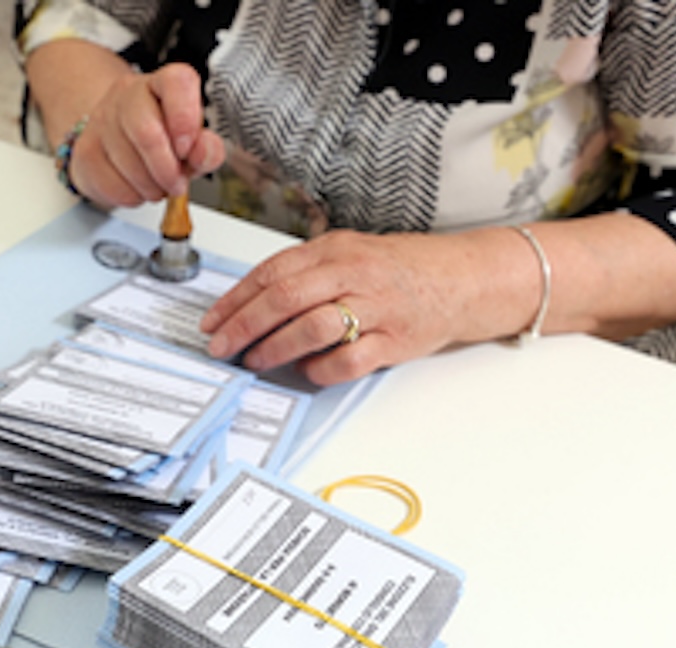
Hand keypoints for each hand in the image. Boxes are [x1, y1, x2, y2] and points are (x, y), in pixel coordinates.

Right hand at [69, 63, 224, 207]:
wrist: (119, 145)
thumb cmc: (163, 141)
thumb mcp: (195, 144)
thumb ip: (208, 148)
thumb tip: (203, 152)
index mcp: (163, 84)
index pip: (176, 83)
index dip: (185, 118)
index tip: (187, 148)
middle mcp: (129, 94)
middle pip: (146, 132)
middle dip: (167, 170)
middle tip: (176, 184)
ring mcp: (101, 120)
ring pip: (129, 164)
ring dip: (151, 188)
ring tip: (157, 185)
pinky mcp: (86, 150)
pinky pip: (113, 184)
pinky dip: (132, 196)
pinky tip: (136, 187)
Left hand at [199, 230, 477, 384]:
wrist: (462, 278)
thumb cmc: (399, 269)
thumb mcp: (349, 253)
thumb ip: (306, 271)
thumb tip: (253, 302)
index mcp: (336, 249)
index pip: (273, 271)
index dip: (236, 299)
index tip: (212, 320)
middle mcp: (353, 273)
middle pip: (285, 298)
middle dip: (243, 325)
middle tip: (221, 346)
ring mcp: (376, 307)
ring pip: (313, 327)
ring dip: (275, 348)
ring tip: (254, 360)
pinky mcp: (396, 340)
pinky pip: (349, 360)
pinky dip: (320, 369)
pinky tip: (307, 371)